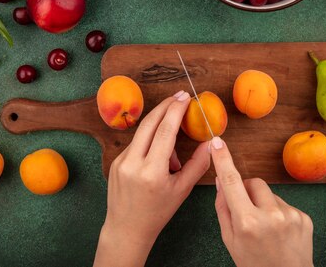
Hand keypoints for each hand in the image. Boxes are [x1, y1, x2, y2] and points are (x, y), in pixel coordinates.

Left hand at [94, 91, 210, 266]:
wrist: (127, 229)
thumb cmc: (158, 212)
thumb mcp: (182, 190)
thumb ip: (198, 164)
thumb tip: (211, 143)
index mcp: (151, 171)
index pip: (164, 131)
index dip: (175, 110)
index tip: (185, 97)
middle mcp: (132, 163)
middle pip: (150, 123)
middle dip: (166, 106)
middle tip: (180, 96)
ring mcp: (120, 161)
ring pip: (143, 133)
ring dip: (159, 129)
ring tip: (173, 156)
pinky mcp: (115, 162)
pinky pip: (136, 144)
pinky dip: (150, 144)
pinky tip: (159, 162)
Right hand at [211, 137, 313, 266]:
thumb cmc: (254, 265)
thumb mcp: (230, 241)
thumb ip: (223, 209)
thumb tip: (221, 181)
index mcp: (247, 222)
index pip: (231, 182)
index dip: (223, 159)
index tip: (217, 142)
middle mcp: (270, 216)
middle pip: (253, 183)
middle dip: (247, 191)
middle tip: (246, 212)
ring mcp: (290, 215)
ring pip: (270, 194)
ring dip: (264, 204)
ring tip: (266, 229)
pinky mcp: (304, 217)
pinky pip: (285, 204)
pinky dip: (279, 214)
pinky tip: (280, 233)